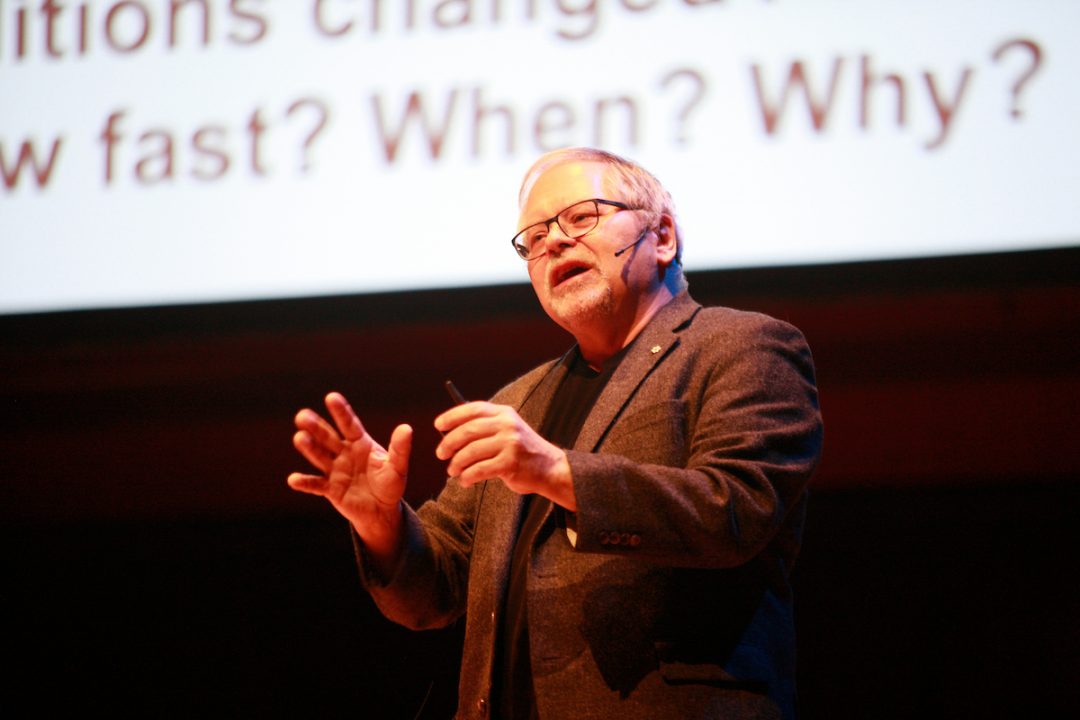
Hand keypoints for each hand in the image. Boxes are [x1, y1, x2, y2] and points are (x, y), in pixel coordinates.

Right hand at [289, 392, 411, 567]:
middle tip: (302, 415)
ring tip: (299, 438)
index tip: (331, 397)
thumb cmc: (390, 484)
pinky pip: (316, 485)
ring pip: (320, 457)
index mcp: (360, 443)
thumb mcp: (397, 466)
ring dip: (309, 448)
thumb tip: (406, 428)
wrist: (382, 511)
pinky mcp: (330, 490)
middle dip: (316, 427)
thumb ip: (400, 449)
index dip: (341, 412)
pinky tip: (293, 479)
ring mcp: (335, 471)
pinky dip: (305, 483)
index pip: (349, 424)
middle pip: (328, 438)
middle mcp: (344, 453)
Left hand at [435, 402, 575, 510]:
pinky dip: (467, 476)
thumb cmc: (522, 451)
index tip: (438, 425)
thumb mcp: (508, 430)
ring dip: (456, 463)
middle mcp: (507, 425)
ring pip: (471, 452)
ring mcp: (510, 443)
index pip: (473, 409)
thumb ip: (485, 428)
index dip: (453, 416)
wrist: (550, 468)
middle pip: (468, 430)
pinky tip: (465, 480)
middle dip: (449, 443)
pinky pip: (479, 469)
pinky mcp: (510, 463)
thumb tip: (449, 434)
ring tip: (452, 471)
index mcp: (504, 413)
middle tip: (441, 454)